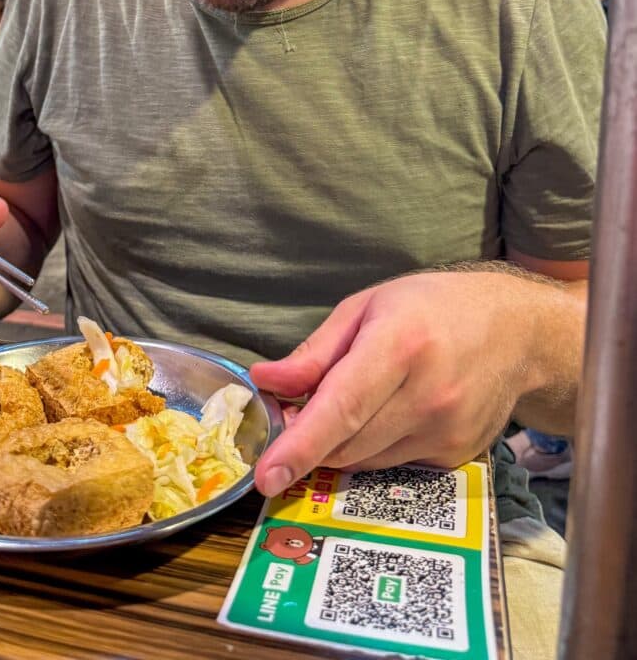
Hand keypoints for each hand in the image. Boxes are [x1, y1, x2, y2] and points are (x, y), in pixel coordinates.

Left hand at [250, 270, 537, 497]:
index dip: (300, 444)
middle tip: (295, 412)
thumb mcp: (366, 307)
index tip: (266, 475)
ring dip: (340, 444)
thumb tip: (267, 381)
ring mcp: (447, 432)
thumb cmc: (431, 307)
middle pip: (347, 443)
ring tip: (349, 403)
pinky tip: (388, 412)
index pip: (343, 407)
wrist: (516, 332)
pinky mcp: (457, 456)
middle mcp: (428, 395)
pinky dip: (373, 447)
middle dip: (309, 440)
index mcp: (400, 345)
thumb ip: (315, 352)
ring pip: (364, 461)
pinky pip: (392, 466)